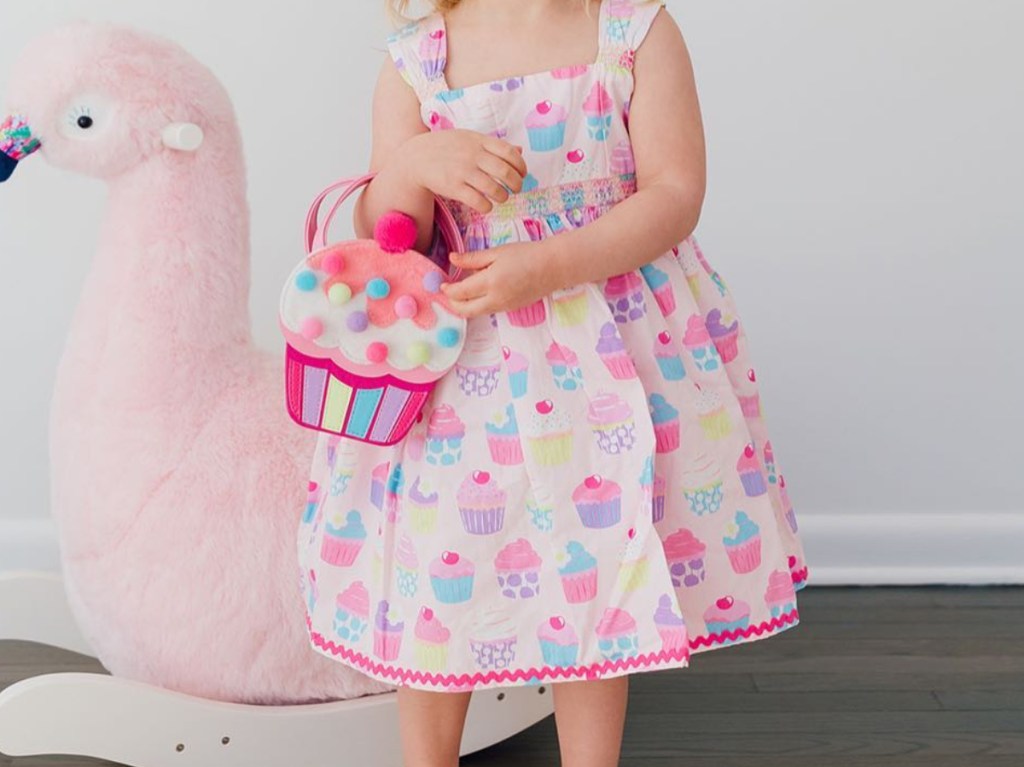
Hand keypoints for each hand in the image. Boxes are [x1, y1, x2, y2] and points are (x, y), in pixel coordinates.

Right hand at [399, 130, 526, 213]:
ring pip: (495, 189)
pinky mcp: (453, 187)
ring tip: (501, 197)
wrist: (416, 157)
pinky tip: (486, 205)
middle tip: (516, 189)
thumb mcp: (470, 139)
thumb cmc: (446, 148)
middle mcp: (472, 155)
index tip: (522, 174)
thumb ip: (494, 146)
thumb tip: (520, 151)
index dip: (521, 165)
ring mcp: (463, 171)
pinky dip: (487, 206)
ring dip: (503, 196)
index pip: (509, 152)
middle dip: (516, 184)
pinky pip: (478, 201)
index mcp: (479, 141)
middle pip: (505, 172)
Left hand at [441, 241, 555, 318]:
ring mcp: (504, 307)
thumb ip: (472, 259)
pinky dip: (478, 304)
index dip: (448, 289)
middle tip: (448, 292)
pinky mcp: (511, 309)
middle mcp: (495, 299)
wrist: (553, 267)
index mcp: (490, 282)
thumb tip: (452, 259)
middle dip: (453, 303)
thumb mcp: (497, 253)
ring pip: (476, 313)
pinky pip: (488, 310)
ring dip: (465, 305)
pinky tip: (479, 292)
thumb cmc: (526, 255)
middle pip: (465, 310)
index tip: (442, 283)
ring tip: (462, 291)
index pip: (460, 293)